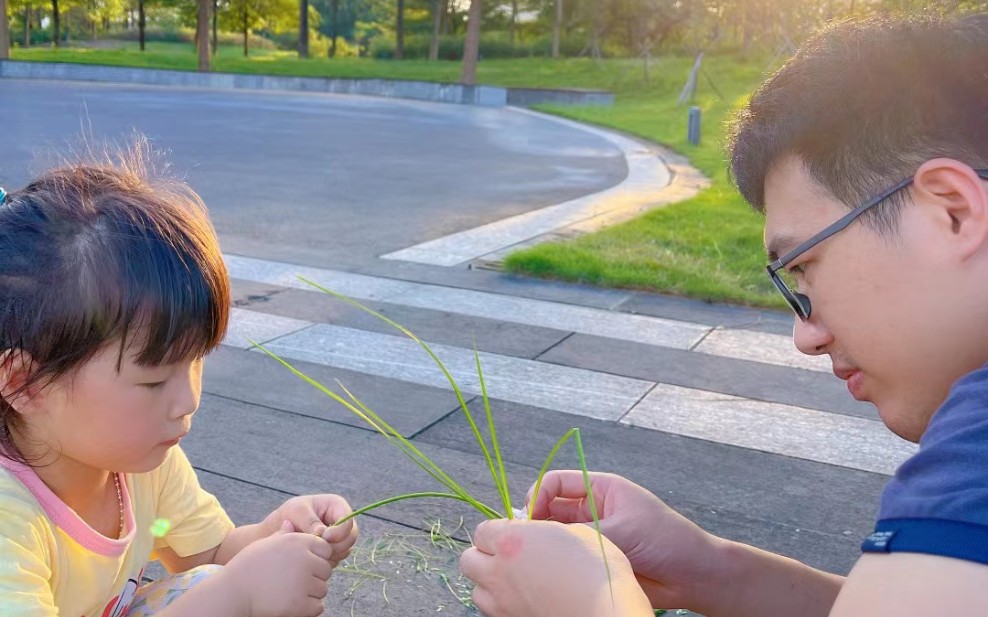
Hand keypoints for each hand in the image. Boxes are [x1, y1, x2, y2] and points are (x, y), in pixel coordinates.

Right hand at [219, 521, 334, 616]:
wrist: (233, 593)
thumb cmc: (248, 567)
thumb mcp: (266, 544)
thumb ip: (283, 534)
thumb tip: (290, 522)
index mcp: (298, 542)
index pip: (326, 549)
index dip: (316, 558)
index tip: (302, 566)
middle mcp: (305, 559)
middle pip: (326, 570)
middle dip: (314, 576)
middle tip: (293, 581)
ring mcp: (304, 582)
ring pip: (322, 589)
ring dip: (311, 593)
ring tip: (289, 591)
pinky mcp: (301, 604)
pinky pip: (318, 606)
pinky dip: (308, 608)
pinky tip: (291, 603)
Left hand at [262, 494, 357, 564]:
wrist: (279, 530)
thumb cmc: (289, 515)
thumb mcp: (297, 511)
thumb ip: (311, 521)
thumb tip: (323, 533)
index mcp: (336, 505)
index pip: (348, 520)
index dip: (339, 531)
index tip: (325, 537)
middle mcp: (342, 522)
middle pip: (351, 537)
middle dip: (336, 545)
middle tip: (318, 549)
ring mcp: (339, 537)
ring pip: (345, 550)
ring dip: (330, 554)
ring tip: (311, 551)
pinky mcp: (334, 550)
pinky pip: (337, 559)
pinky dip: (325, 561)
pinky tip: (311, 557)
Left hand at [460, 519, 651, 616]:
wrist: (608, 614)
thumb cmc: (598, 571)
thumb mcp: (575, 533)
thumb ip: (543, 529)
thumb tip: (531, 533)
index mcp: (511, 542)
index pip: (482, 531)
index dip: (498, 531)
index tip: (515, 534)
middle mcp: (498, 574)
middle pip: (469, 560)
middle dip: (484, 555)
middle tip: (510, 556)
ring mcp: (502, 605)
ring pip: (477, 590)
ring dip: (490, 583)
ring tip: (517, 581)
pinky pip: (493, 612)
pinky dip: (502, 605)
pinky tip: (526, 600)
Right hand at [527, 471, 724, 609]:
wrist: (694, 576)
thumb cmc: (667, 539)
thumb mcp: (622, 527)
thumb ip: (581, 530)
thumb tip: (543, 535)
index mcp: (600, 488)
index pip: (555, 482)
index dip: (538, 495)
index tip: (531, 517)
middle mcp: (592, 510)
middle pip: (549, 509)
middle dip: (536, 522)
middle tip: (527, 542)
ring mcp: (593, 535)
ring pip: (556, 536)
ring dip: (546, 544)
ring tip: (538, 557)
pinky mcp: (595, 560)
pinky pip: (567, 559)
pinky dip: (556, 564)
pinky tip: (552, 572)